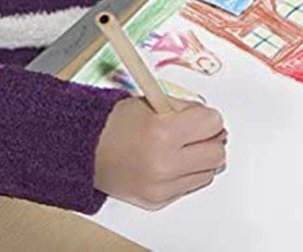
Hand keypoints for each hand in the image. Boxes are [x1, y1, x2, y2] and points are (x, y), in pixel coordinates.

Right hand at [94, 97, 226, 209]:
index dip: (208, 117)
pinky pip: (190, 186)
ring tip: (181, 147)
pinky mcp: (158, 200)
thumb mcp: (151, 101)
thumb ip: (184, 108)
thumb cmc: (115, 123)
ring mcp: (162, 186)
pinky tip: (170, 161)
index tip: (201, 116)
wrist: (86, 151)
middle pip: (216, 153)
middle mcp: (164, 163)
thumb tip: (211, 118)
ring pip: (208, 173)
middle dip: (210, 139)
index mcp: (163, 132)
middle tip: (197, 132)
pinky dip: (186, 173)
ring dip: (200, 159)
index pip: (212, 124)